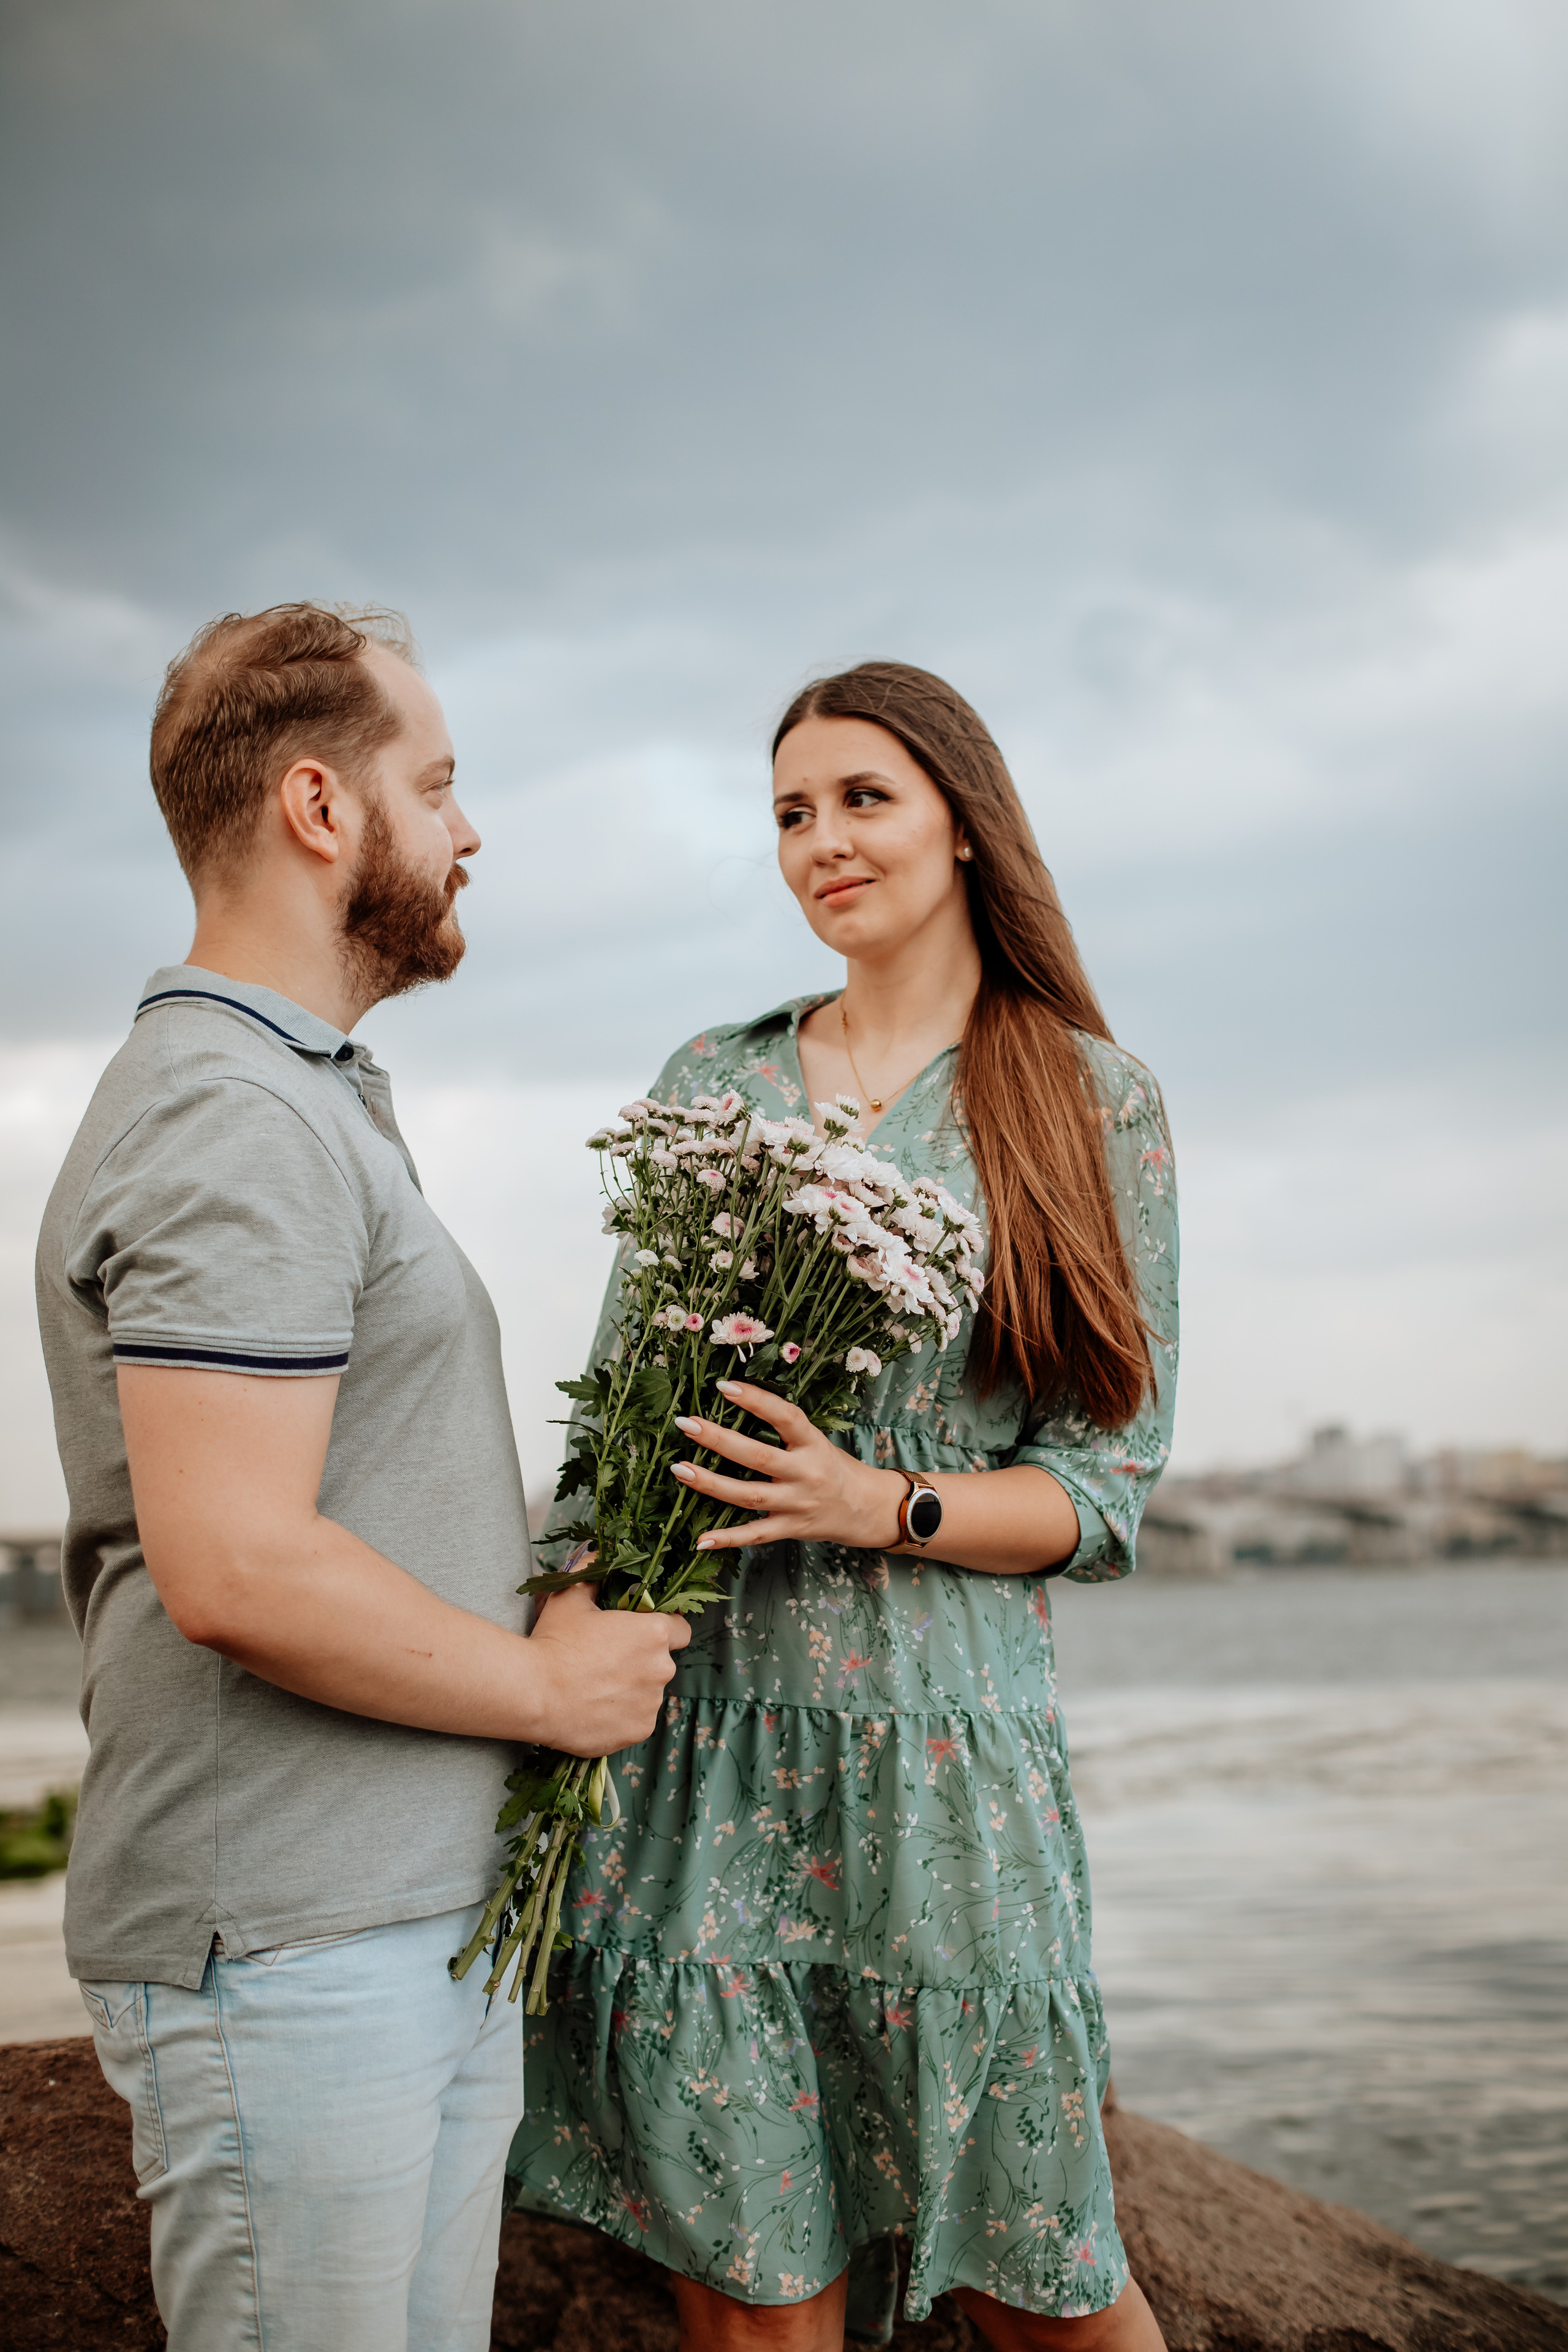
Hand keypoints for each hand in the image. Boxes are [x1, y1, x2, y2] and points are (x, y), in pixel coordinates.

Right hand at [528, 1580, 688, 1755]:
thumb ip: (593, 1572)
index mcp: (654, 1633)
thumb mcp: (571, 1597)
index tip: (642, 1632)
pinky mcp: (638, 1730)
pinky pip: (637, 1718)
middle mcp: (661, 1669)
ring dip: (632, 1688)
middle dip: (642, 1659)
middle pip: (662, 1661)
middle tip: (607, 1659)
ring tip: (595, 1686)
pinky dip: (622, 1714)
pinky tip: (595, 1707)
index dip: (664, 1627)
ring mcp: (651, 1703)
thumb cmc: (553, 1642)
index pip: (680, 1629)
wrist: (533, 1694)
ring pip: (649, 1691)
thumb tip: (600, 1555)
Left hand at [671, 1378, 904, 1552]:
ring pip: (748, 1495)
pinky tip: (700, 1539)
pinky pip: (755, 1534)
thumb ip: (784, 1430)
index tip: (723, 1386)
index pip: (784, 1416)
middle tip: (687, 1423)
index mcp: (813, 1444)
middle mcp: (805, 1473)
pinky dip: (728, 1538)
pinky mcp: (790, 1529)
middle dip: (718, 1440)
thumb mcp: (817, 1441)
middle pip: (757, 1457)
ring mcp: (797, 1504)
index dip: (755, 1400)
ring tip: (680, 1469)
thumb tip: (737, 1402)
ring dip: (710, 1484)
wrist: (868, 1508)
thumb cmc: (834, 1468)